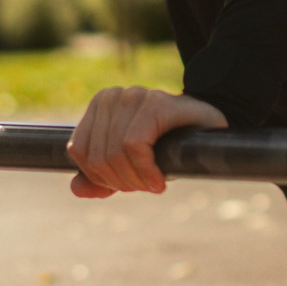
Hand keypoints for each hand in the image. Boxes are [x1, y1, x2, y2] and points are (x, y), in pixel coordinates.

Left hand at [67, 87, 227, 198]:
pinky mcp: (154, 104)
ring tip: (153, 183)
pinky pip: (134, 146)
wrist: (211, 130)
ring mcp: (133, 96)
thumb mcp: (129, 165)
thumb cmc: (169, 145)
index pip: (80, 152)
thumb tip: (76, 189)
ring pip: (114, 154)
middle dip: (121, 182)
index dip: (100, 178)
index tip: (126, 185)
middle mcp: (112, 96)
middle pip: (98, 157)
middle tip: (144, 187)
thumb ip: (100, 177)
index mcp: (100, 105)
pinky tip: (159, 180)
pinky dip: (146, 171)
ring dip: (135, 180)